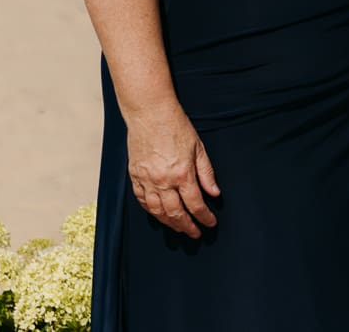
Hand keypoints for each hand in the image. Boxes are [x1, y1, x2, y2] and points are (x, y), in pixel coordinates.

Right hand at [125, 102, 219, 238]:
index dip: (204, 217)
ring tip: (179, 228)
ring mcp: (146, 180)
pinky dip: (151, 211)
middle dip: (187, 226)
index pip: (195, 204)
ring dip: (169, 223)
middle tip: (195, 233)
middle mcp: (163, 181)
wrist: (150, 114)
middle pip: (175, 213)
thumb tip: (214, 194)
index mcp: (182, 174)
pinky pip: (142, 201)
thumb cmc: (176, 127)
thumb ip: (206, 173)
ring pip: (157, 211)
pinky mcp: (134, 176)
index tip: (210, 223)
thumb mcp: (199, 148)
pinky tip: (158, 215)